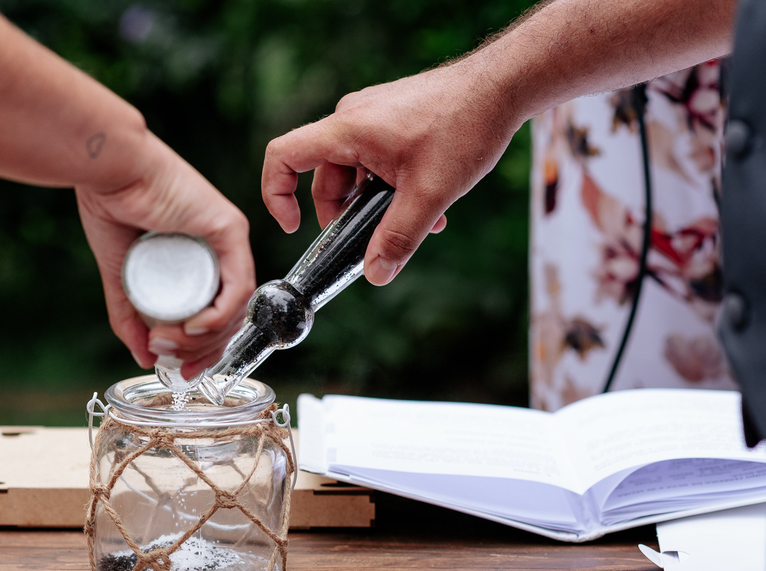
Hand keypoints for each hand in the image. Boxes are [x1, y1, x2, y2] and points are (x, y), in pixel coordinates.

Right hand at [76, 132, 254, 376]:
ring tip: (165, 341)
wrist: (106, 170)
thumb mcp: (119, 276)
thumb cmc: (109, 206)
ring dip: (202, 338)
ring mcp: (229, 240)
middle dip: (202, 353)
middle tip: (170, 362)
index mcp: (199, 258)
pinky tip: (192, 329)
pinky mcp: (230, 230)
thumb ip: (130, 317)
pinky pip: (237, 287)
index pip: (215, 317)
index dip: (201, 352)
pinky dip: (218, 316)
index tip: (178, 371)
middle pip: (228, 319)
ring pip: (234, 309)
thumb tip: (144, 358)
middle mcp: (220, 250)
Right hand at [261, 61, 520, 284]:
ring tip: (419, 222)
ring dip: (377, 203)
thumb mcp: (431, 193)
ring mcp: (372, 116)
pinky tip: (428, 201)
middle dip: (346, 215)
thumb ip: (399, 237)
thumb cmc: (467, 125)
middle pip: (324, 177)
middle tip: (374, 239)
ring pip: (355, 172)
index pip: (284, 157)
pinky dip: (391, 184)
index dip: (277, 196)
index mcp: (347, 130)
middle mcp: (352, 118)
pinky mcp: (392, 117)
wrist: (504, 84)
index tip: (293, 228)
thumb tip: (376, 275)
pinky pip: (375, 158)